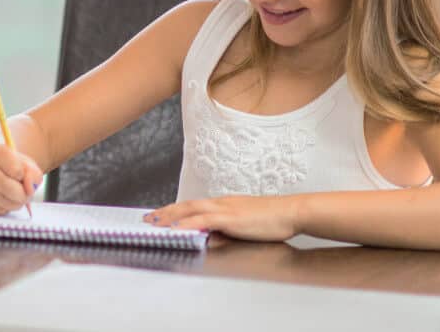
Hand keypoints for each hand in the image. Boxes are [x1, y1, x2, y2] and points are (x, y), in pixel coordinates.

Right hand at [0, 142, 41, 213]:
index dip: (24, 177)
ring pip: (2, 200)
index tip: (21, 174)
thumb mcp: (28, 166)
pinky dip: (5, 208)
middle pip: (7, 186)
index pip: (15, 170)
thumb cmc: (14, 167)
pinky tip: (4, 199)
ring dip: (16, 203)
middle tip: (26, 194)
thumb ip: (33, 174)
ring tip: (16, 196)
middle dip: (22, 195)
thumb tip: (29, 189)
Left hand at [146, 195, 301, 241]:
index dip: (175, 210)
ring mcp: (225, 209)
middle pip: (186, 205)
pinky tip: (177, 229)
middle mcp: (221, 203)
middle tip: (148, 219)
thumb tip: (214, 236)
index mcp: (224, 204)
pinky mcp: (231, 218)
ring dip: (171, 216)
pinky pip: (204, 220)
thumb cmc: (273, 219)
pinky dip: (188, 224)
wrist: (292, 212)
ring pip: (191, 210)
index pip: (193, 205)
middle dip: (165, 212)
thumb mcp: (245, 223)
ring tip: (155, 223)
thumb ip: (228, 228)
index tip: (160, 215)